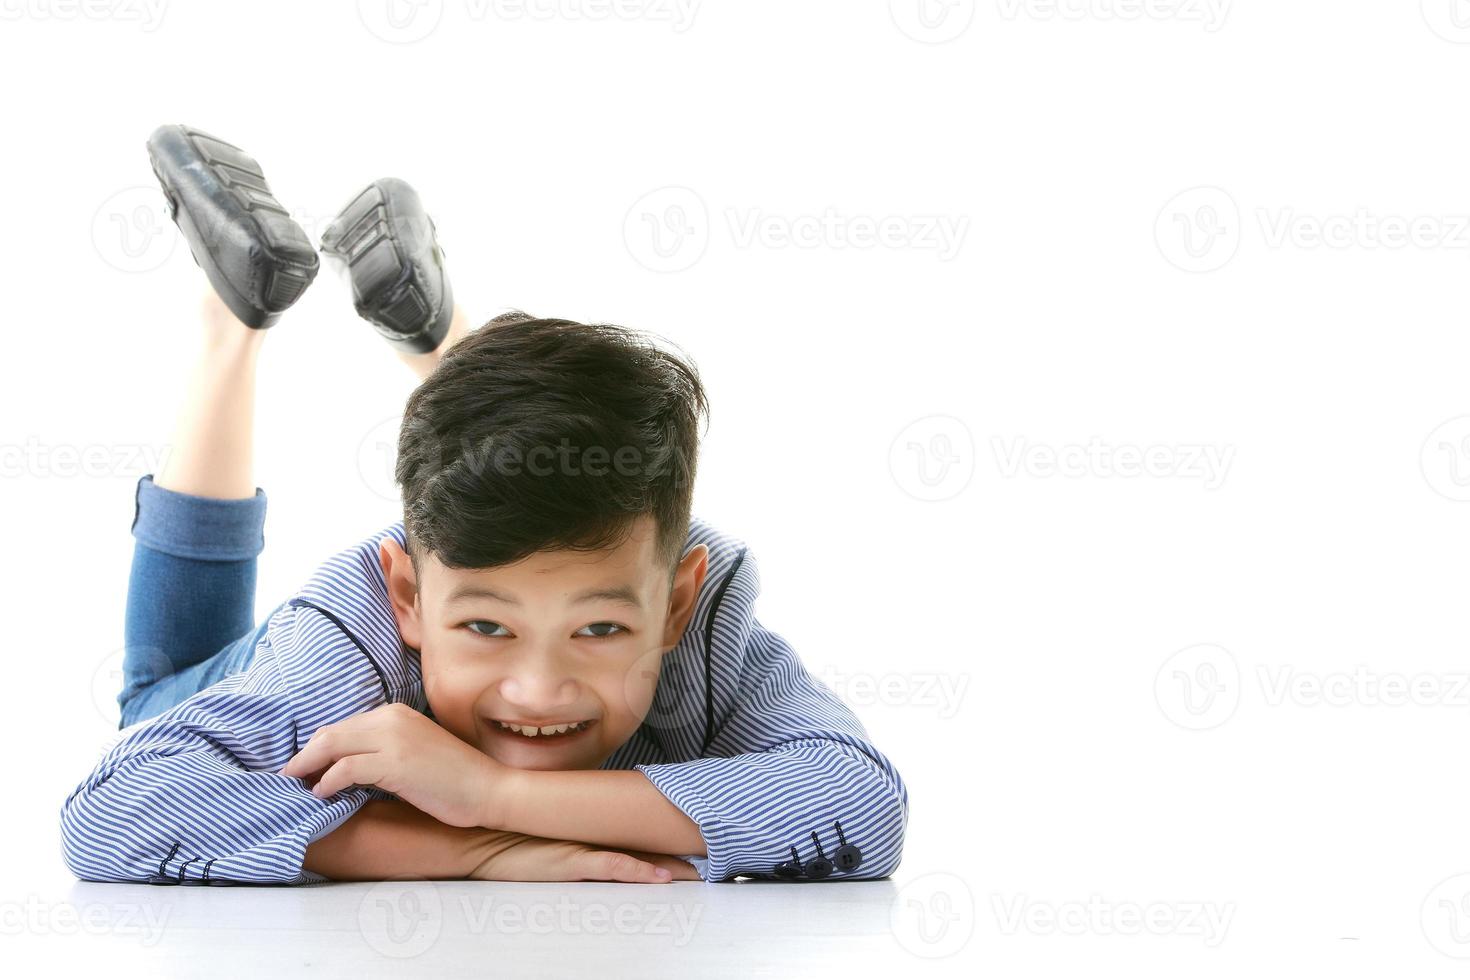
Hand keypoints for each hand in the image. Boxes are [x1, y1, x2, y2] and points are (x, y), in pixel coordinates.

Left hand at [280, 703, 509, 828]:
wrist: (487, 788)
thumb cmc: (452, 778)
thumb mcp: (412, 754)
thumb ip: (380, 751)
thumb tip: (340, 765)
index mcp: (396, 713)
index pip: (342, 726)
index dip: (316, 747)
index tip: (300, 767)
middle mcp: (392, 718)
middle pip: (331, 733)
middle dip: (303, 756)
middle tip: (285, 777)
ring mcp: (393, 738)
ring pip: (332, 746)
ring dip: (308, 768)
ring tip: (295, 786)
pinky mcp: (395, 762)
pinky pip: (347, 768)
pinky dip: (328, 781)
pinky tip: (321, 794)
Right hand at [469, 831, 701, 882]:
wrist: (481, 839)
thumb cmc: (511, 843)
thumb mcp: (548, 840)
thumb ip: (573, 840)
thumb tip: (592, 843)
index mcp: (590, 835)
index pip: (637, 838)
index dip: (667, 843)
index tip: (694, 844)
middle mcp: (593, 839)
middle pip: (647, 846)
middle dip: (679, 852)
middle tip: (712, 854)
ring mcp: (584, 851)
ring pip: (639, 858)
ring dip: (670, 866)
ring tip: (700, 871)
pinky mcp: (572, 864)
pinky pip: (613, 868)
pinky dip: (638, 872)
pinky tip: (661, 876)